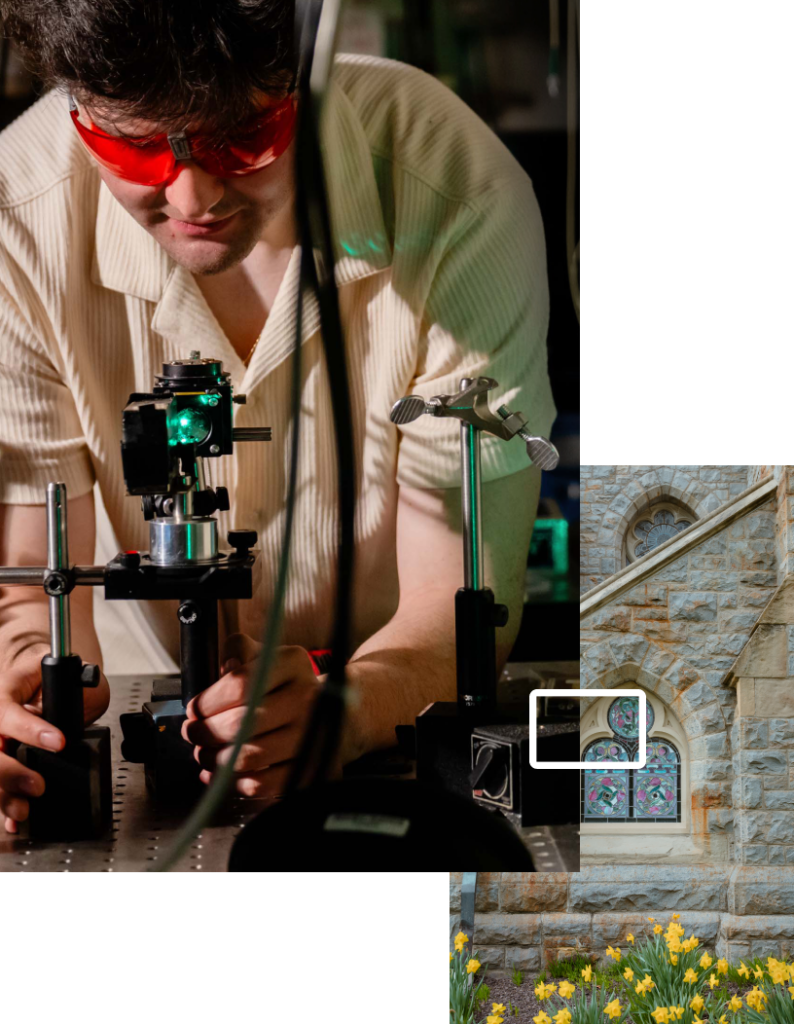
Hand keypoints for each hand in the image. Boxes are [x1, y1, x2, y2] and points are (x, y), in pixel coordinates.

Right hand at [0, 645, 109, 832]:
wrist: (40, 683)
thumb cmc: (52, 679)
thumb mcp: (72, 673)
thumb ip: (81, 684)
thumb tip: (84, 697)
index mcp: (6, 691)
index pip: (7, 711)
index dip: (29, 729)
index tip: (58, 742)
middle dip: (10, 773)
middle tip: (37, 785)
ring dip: (5, 794)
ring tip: (24, 809)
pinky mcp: (3, 764)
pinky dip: (4, 806)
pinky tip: (14, 819)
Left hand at [181, 633, 342, 801]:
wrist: (338, 716)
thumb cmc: (289, 687)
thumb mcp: (269, 657)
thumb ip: (241, 651)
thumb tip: (225, 668)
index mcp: (293, 664)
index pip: (239, 684)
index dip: (207, 702)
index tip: (194, 710)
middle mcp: (307, 698)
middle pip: (239, 723)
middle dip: (204, 733)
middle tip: (193, 734)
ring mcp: (311, 736)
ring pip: (247, 757)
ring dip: (214, 759)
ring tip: (205, 753)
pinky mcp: (310, 769)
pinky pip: (262, 784)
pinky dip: (234, 783)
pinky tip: (222, 774)